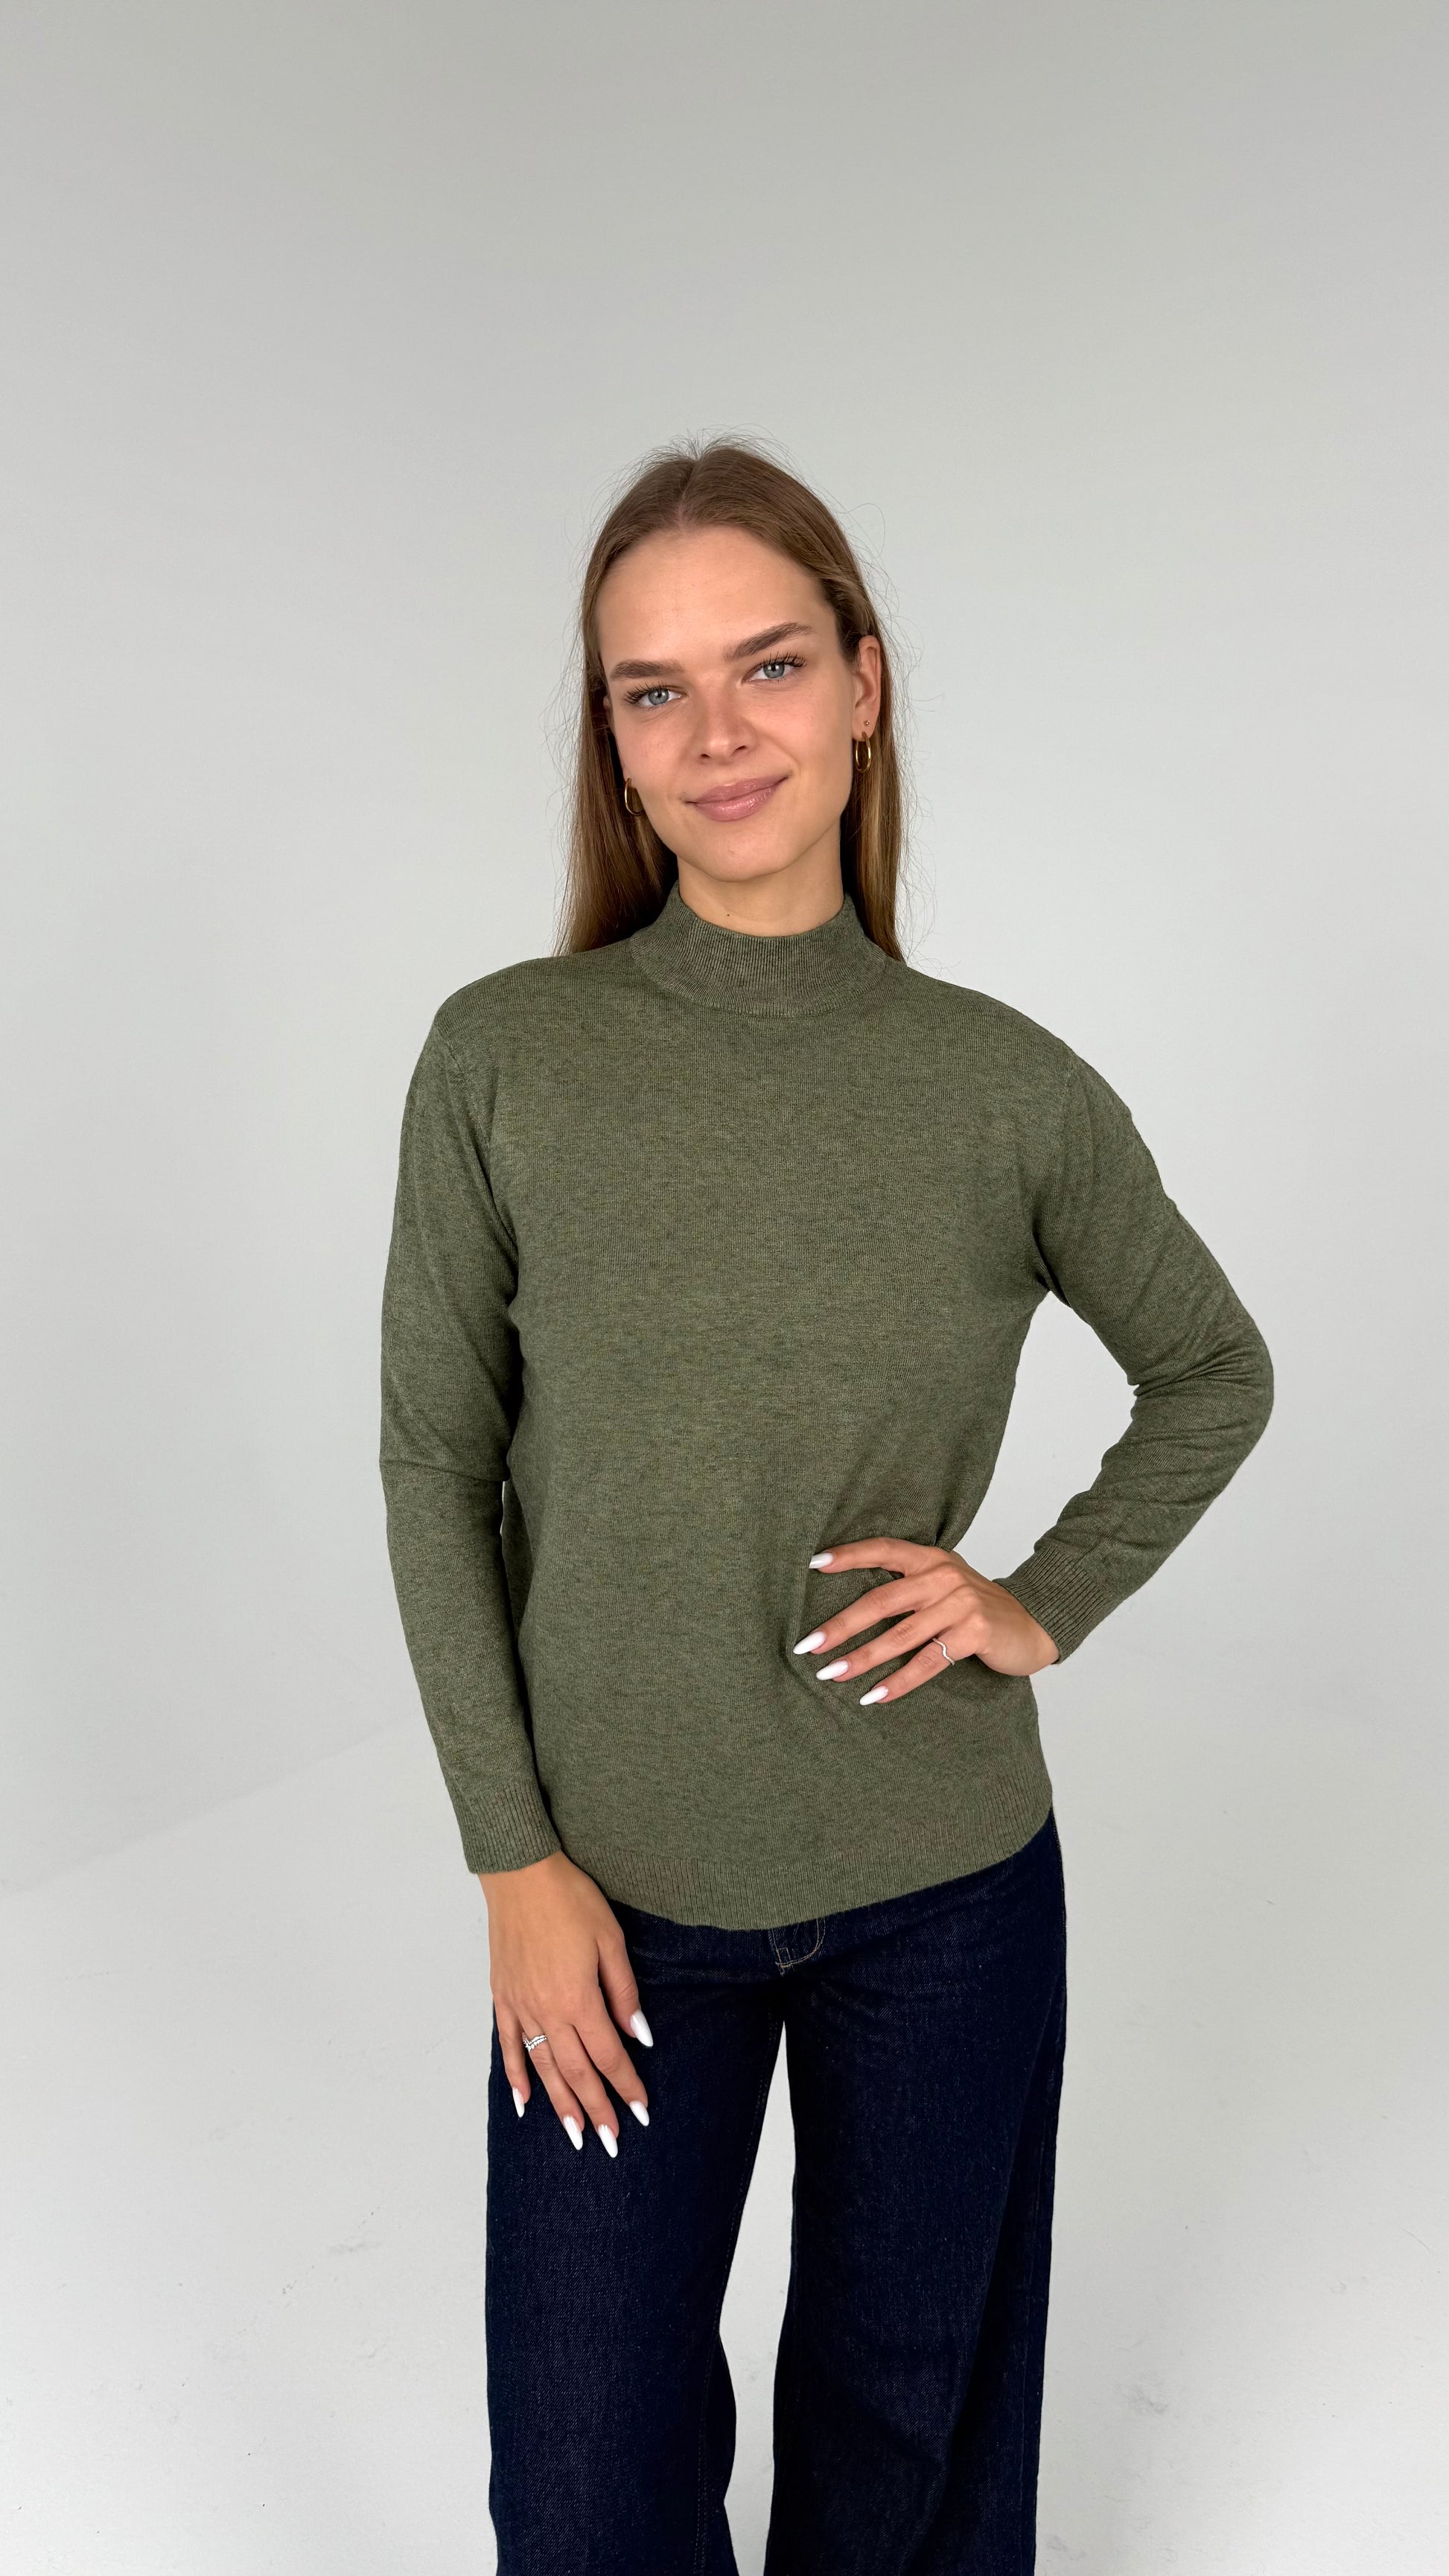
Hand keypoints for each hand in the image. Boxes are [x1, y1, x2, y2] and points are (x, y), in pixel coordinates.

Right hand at [478, 1849, 652, 2156]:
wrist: (520, 1874)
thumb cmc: (570, 1900)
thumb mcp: (610, 1940)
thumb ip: (624, 1992)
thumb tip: (639, 2035)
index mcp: (578, 1999)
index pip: (608, 2056)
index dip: (626, 2085)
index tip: (641, 2111)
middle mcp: (547, 2012)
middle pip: (576, 2072)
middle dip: (596, 2110)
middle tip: (610, 2142)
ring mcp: (520, 2007)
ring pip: (542, 2068)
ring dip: (560, 2105)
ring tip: (575, 2135)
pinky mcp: (502, 1997)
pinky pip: (509, 2047)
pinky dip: (516, 2077)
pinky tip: (525, 2103)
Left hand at [794, 1537, 1058, 1701]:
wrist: (1032, 1624)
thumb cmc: (977, 1608)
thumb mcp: (945, 1584)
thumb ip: (909, 1586)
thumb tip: (852, 1606)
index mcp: (931, 1559)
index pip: (883, 1549)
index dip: (848, 1555)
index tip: (813, 1564)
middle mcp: (944, 1576)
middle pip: (883, 1600)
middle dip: (842, 1624)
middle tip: (808, 1645)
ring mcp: (961, 1604)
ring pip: (901, 1636)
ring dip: (863, 1659)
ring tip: (832, 1674)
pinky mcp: (974, 1633)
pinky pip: (928, 1662)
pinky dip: (899, 1682)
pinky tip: (875, 1695)